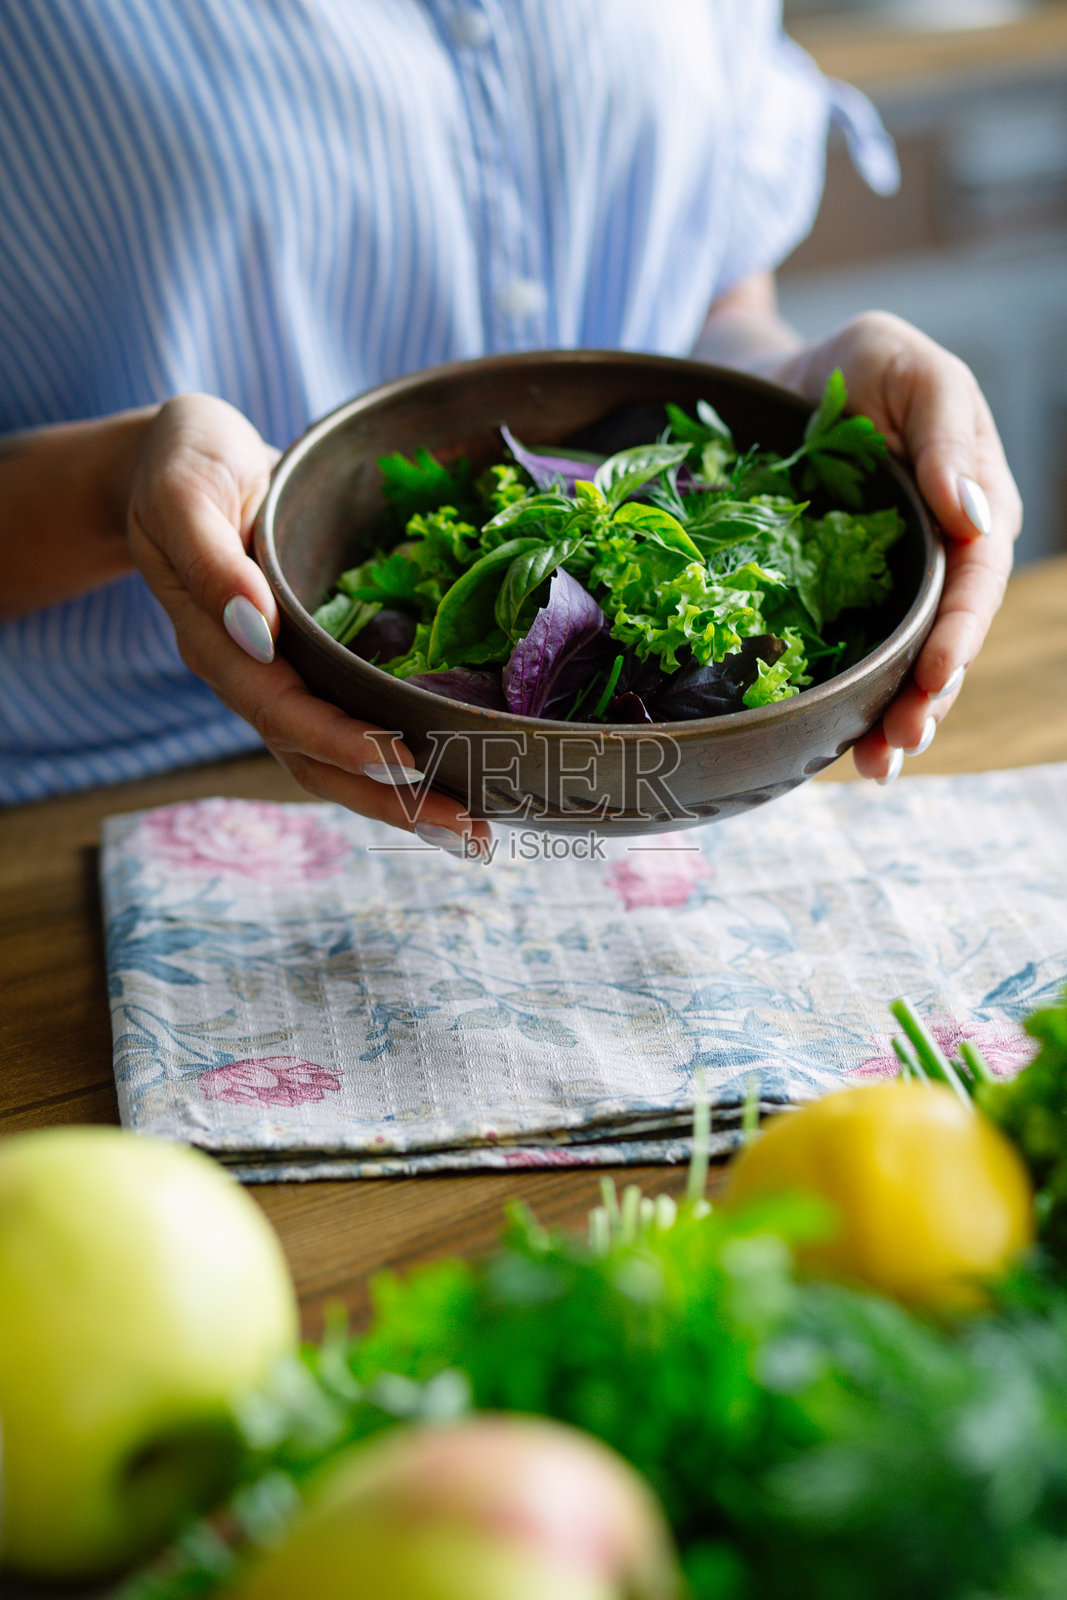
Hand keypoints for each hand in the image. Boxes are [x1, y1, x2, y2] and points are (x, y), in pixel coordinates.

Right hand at [126, 394, 489, 853]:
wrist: (189, 459)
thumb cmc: (183, 463)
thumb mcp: (182, 491)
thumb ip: (209, 558)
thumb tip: (254, 625)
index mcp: (215, 644)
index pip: (280, 711)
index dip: (339, 741)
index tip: (402, 761)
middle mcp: (252, 676)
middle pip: (315, 762)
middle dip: (390, 802)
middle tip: (470, 832)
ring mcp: (284, 678)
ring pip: (339, 762)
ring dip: (405, 802)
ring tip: (476, 831)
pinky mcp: (316, 666)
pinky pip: (358, 723)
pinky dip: (404, 761)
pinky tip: (460, 774)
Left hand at [770, 311, 1021, 780]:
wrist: (764, 379)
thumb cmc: (846, 364)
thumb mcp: (901, 365)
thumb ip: (945, 433)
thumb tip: (976, 516)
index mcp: (970, 502)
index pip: (977, 579)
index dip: (961, 631)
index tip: (936, 672)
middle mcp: (937, 555)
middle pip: (945, 638)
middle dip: (929, 695)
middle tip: (903, 740)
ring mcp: (889, 585)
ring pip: (904, 662)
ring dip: (896, 718)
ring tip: (878, 764)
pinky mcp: (841, 603)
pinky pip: (852, 658)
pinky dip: (851, 707)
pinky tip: (845, 754)